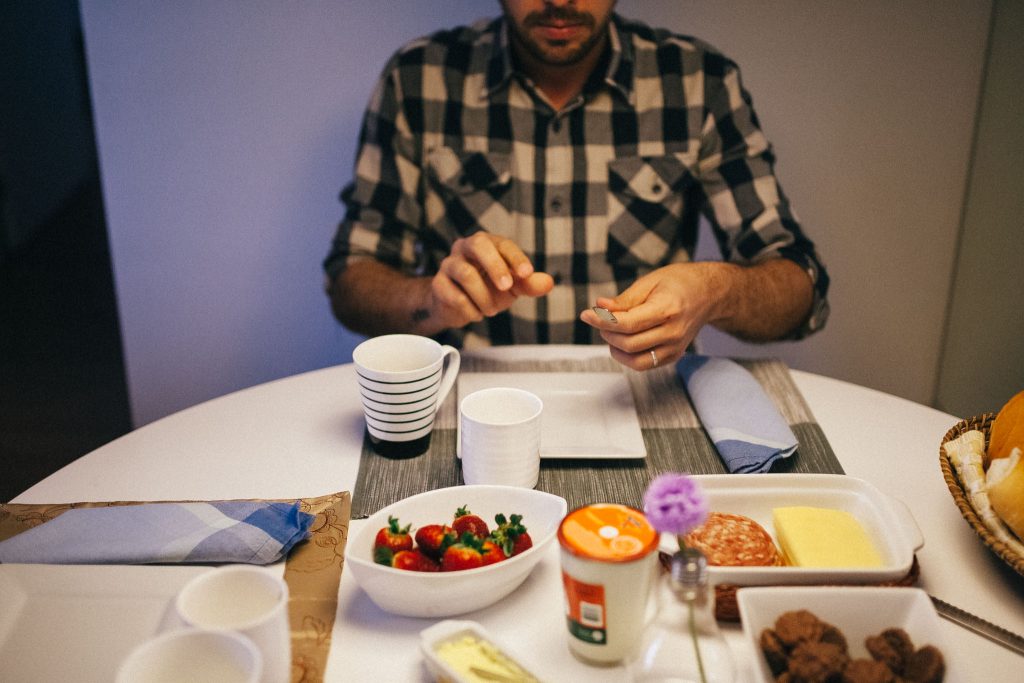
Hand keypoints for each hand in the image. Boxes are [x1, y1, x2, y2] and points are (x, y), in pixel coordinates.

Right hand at [428, 232, 553, 328]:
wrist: (458, 306)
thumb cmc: (488, 289)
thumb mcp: (512, 287)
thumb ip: (529, 284)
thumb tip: (548, 282)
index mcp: (487, 244)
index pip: (503, 244)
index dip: (515, 257)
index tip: (527, 273)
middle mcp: (465, 248)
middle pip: (479, 244)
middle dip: (495, 266)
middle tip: (507, 288)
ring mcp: (449, 264)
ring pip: (465, 273)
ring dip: (484, 297)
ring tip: (491, 311)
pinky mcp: (438, 284)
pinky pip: (454, 295)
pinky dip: (470, 309)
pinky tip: (476, 314)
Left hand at [579, 263, 727, 370]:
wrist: (708, 294)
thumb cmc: (680, 283)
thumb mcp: (650, 282)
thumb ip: (624, 299)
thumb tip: (599, 308)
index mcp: (667, 309)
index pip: (628, 324)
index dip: (602, 321)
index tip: (587, 315)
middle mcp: (673, 332)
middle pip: (628, 344)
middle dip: (607, 333)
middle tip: (600, 320)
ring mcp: (675, 347)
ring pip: (635, 361)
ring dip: (615, 348)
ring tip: (612, 332)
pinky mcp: (674, 356)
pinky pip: (645, 364)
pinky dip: (628, 356)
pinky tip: (624, 341)